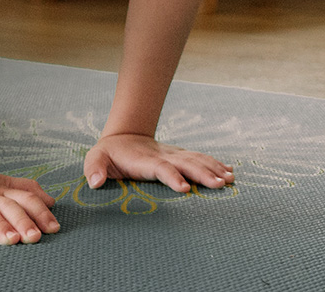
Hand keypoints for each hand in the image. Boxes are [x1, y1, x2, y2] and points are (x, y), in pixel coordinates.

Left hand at [83, 133, 233, 193]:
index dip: (172, 177)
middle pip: (187, 164)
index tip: (185, 188)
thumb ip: (94, 168)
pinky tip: (230, 171)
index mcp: (145, 160)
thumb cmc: (109, 152)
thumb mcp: (96, 158)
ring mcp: (174, 155)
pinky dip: (216, 164)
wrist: (125, 135)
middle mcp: (164, 156)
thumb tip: (95, 182)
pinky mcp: (180, 157)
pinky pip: (200, 159)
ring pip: (197, 160)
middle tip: (220, 184)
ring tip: (230, 179)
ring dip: (214, 169)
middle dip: (204, 173)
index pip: (161, 168)